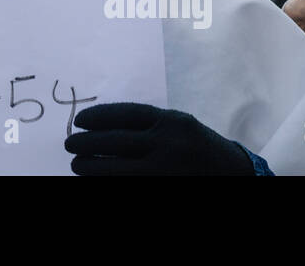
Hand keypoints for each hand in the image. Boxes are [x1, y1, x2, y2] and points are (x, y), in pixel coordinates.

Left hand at [64, 103, 256, 175]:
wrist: (235, 175)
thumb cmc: (197, 146)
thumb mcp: (177, 126)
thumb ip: (146, 124)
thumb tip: (98, 126)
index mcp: (172, 122)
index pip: (125, 115)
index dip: (98, 117)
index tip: (79, 121)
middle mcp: (171, 144)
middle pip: (116, 142)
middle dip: (88, 144)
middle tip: (69, 145)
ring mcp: (168, 172)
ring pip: (118, 170)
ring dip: (93, 168)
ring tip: (77, 166)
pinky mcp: (165, 189)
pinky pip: (130, 185)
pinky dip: (111, 183)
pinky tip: (96, 181)